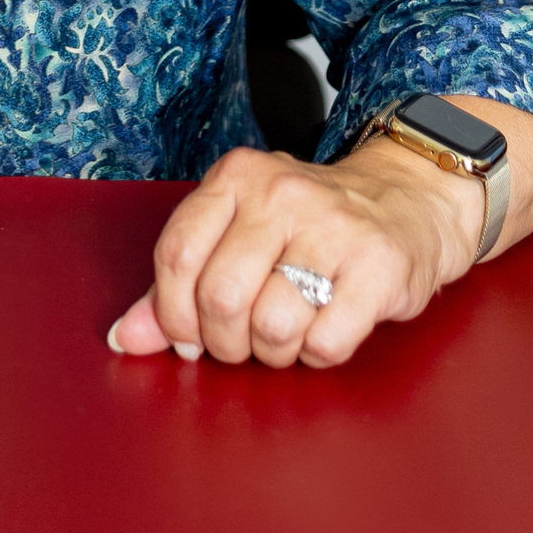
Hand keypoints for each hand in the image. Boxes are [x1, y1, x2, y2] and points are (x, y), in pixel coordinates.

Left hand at [105, 141, 480, 368]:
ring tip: (285, 335)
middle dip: (223, 342)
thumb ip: (177, 284)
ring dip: (272, 353)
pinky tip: (324, 331)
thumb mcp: (238, 233)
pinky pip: (325, 343)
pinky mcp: (379, 268)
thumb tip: (124, 338)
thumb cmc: (307, 227)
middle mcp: (281, 194)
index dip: (171, 312)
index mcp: (236, 177)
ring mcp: (333, 228)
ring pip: (272, 326)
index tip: (187, 336)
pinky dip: (316, 355)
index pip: (176, 254)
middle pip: (221, 296)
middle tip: (240, 343)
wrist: (408, 202)